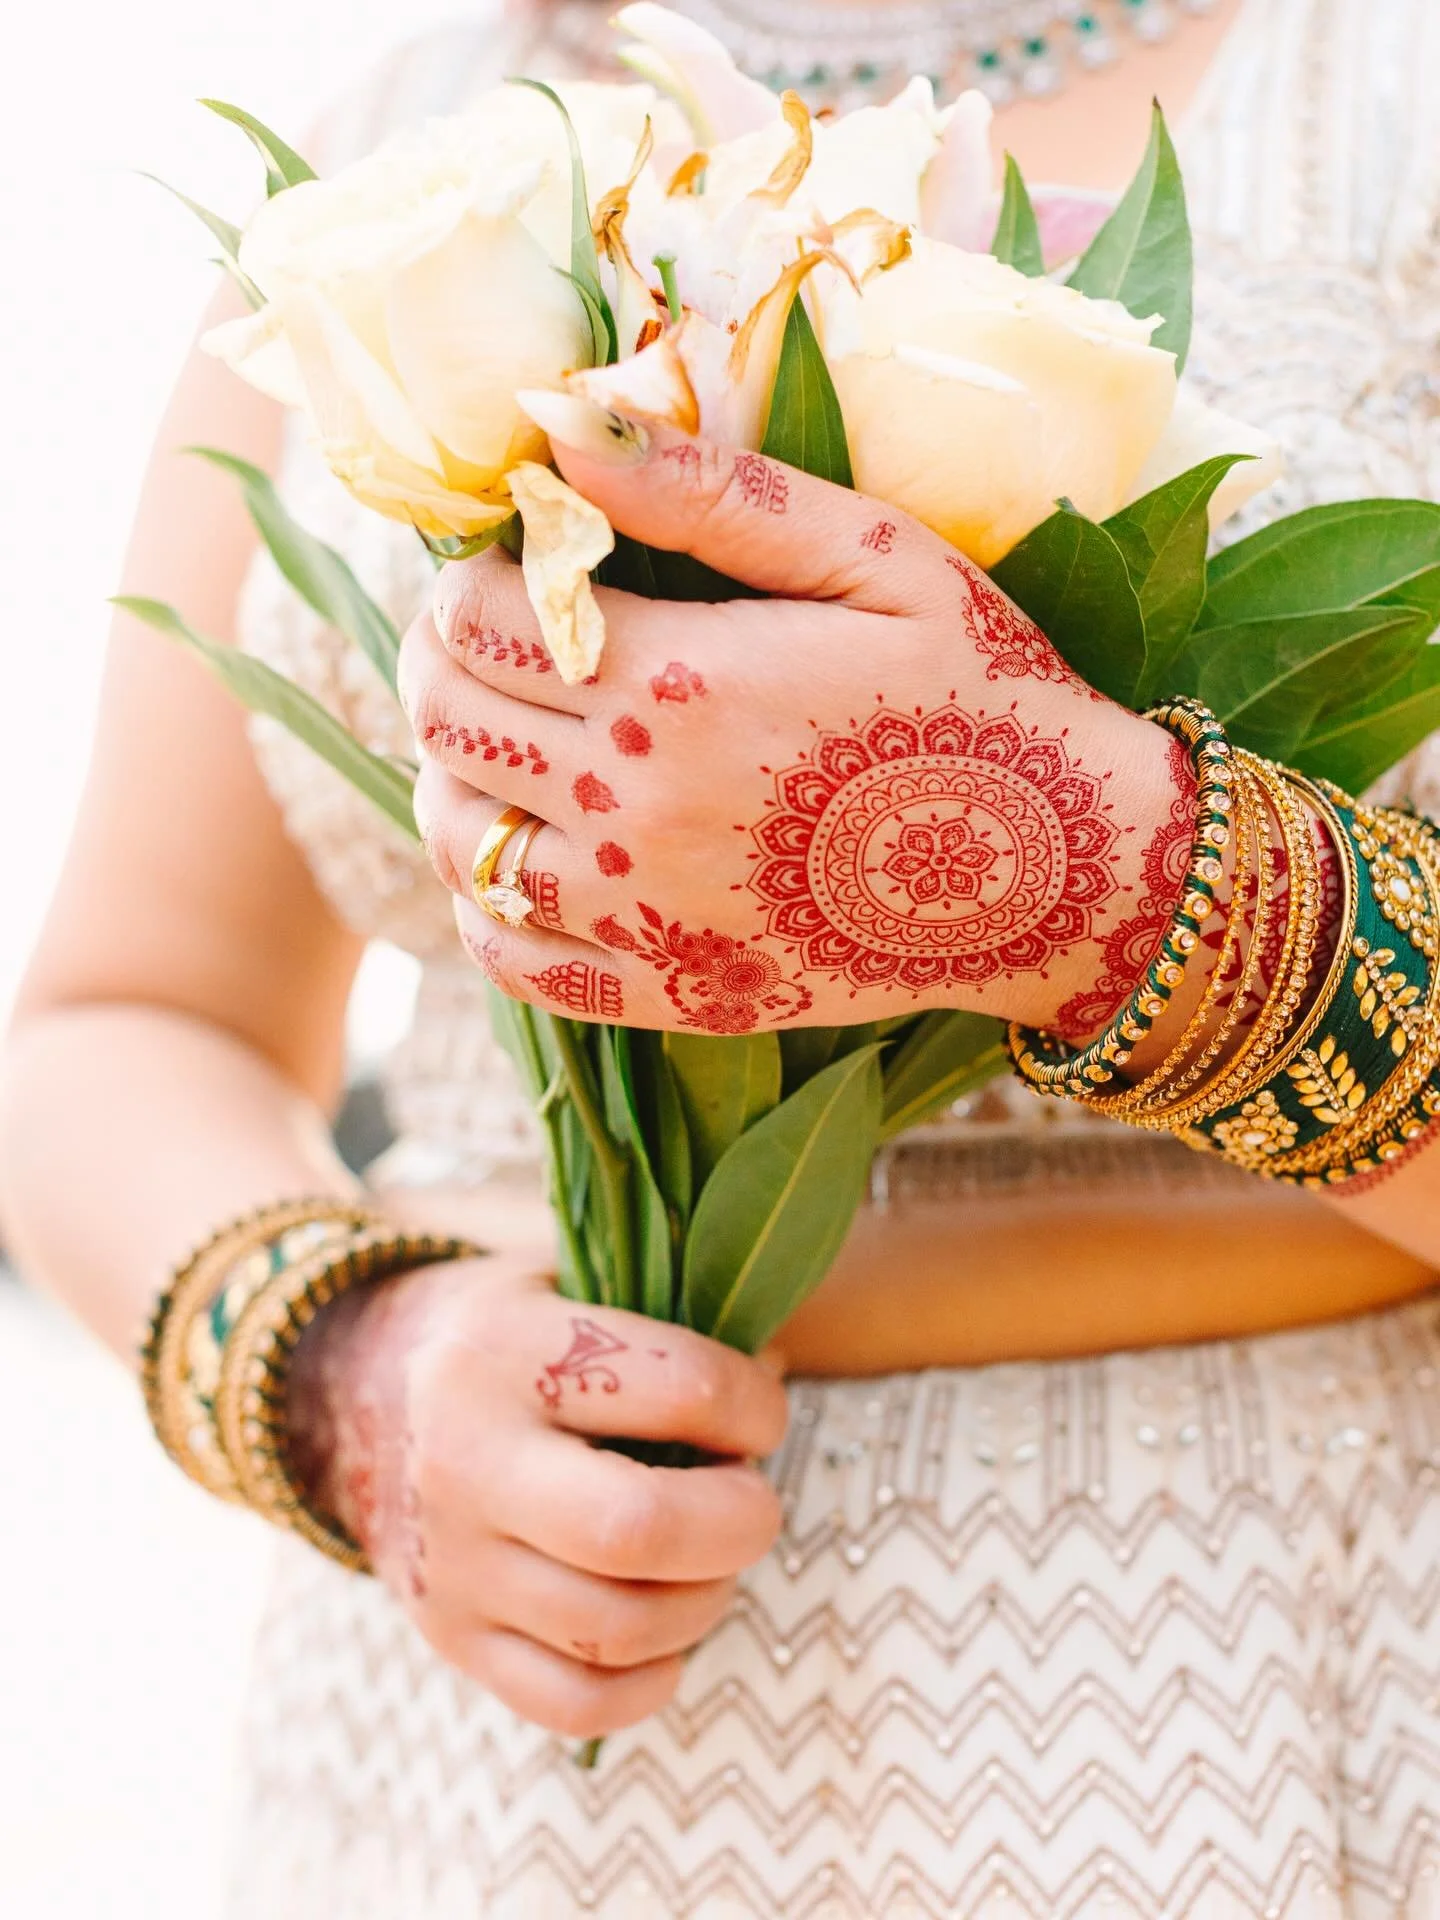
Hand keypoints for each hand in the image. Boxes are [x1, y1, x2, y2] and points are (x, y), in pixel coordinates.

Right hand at [285, 1250, 786, 1738]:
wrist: (345, 1390)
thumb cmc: (502, 1330)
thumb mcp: (563, 1276)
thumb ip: (664, 1313)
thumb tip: (775, 1373)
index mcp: (506, 1348)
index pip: (679, 1387)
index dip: (754, 1405)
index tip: (758, 1410)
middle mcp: (465, 1457)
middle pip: (637, 1530)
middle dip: (739, 1522)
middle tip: (754, 1502)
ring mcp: (452, 1560)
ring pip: (616, 1628)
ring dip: (705, 1600)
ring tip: (711, 1559)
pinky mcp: (449, 1637)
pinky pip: (573, 1702)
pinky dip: (649, 1681)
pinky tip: (668, 1630)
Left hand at [401, 416, 1192, 1037]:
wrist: (1065, 875)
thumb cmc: (982, 694)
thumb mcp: (875, 556)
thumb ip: (711, 492)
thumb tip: (560, 422)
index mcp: (674, 682)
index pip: (475, 616)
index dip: (470, 577)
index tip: (518, 566)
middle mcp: (633, 806)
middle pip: (445, 718)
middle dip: (442, 659)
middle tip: (495, 640)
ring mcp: (643, 914)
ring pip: (459, 838)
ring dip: (452, 775)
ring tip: (503, 742)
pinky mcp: (670, 993)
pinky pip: (512, 958)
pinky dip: (483, 906)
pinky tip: (520, 863)